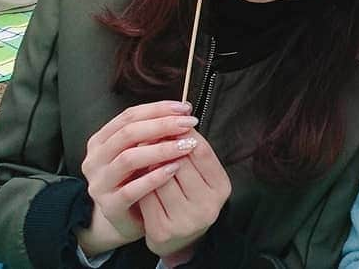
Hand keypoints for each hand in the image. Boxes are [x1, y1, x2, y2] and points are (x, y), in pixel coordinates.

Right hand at [78, 100, 199, 255]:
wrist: (125, 220)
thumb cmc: (137, 179)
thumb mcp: (141, 152)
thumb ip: (154, 132)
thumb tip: (184, 112)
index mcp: (101, 140)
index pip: (129, 116)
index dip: (158, 109)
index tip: (184, 108)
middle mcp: (95, 160)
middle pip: (128, 134)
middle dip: (162, 125)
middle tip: (189, 124)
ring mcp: (100, 184)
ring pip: (128, 159)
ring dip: (161, 149)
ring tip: (185, 145)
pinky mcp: (110, 206)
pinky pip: (132, 189)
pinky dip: (155, 177)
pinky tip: (174, 169)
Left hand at [139, 131, 231, 259]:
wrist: (178, 238)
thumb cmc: (189, 196)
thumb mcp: (200, 174)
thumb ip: (192, 151)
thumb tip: (172, 119)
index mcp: (221, 187)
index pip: (202, 151)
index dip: (184, 132)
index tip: (170, 120)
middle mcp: (207, 206)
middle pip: (180, 162)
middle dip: (163, 146)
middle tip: (149, 135)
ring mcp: (185, 220)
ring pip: (160, 178)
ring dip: (149, 163)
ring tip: (142, 154)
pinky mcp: (162, 230)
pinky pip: (146, 196)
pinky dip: (140, 183)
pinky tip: (138, 177)